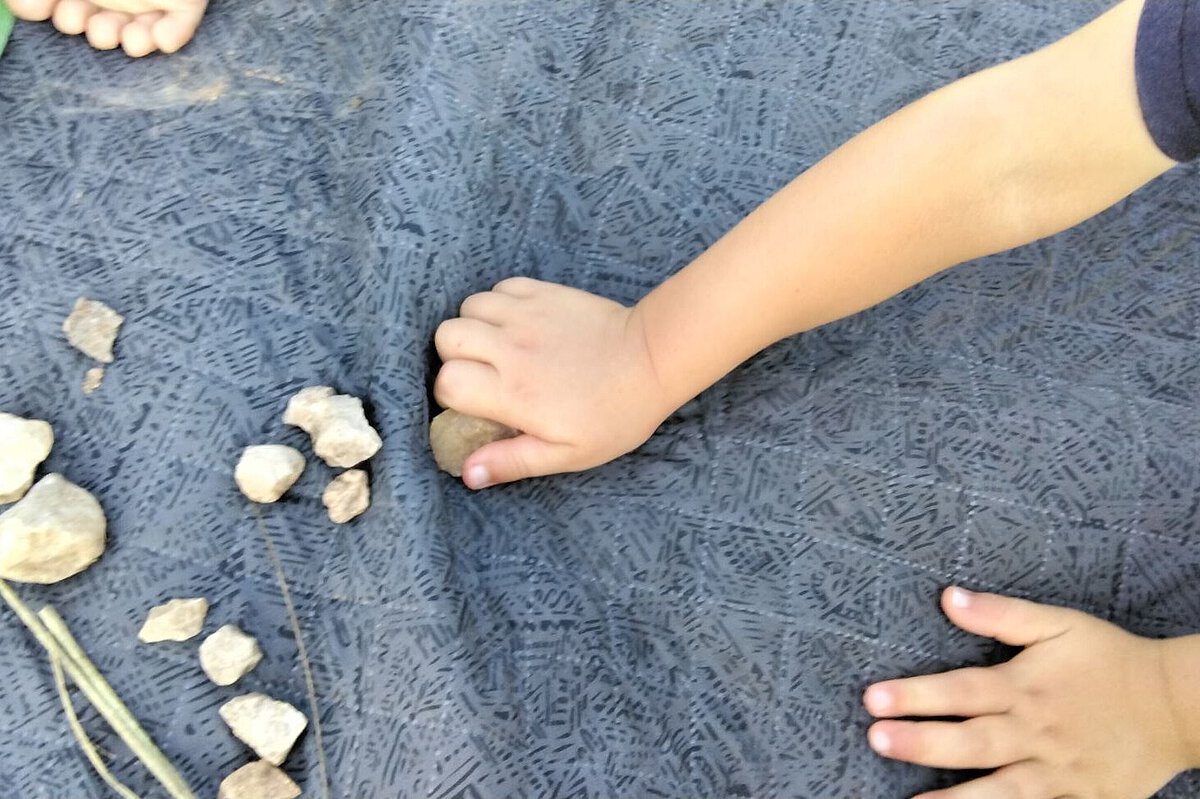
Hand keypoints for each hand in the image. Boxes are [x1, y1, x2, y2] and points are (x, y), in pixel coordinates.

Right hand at [434, 277, 671, 487]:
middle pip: (446, 336)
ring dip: (474, 326)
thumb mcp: (568, 454)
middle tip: (482, 371)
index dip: (451, 395)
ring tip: (498, 346)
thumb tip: (467, 474)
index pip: (448, 382)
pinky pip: (499, 287)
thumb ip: (513, 461)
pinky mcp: (544, 292)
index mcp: (514, 392)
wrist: (652, 360)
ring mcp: (527, 314)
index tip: (474, 404)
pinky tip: (518, 323)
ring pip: (468, 306)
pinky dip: (499, 303)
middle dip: (454, 356)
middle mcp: (511, 348)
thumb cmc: (615, 414)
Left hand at [863, 587, 1191, 798]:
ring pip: (1000, 790)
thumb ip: (1001, 614)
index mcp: (1025, 687)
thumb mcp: (1059, 624)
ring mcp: (1056, 771)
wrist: (1177, 706)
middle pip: (972, 741)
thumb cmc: (1110, 659)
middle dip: (922, 742)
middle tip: (876, 740)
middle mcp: (1035, 732)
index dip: (915, 695)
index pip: (960, 691)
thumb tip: (948, 596)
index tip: (873, 698)